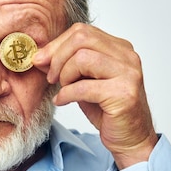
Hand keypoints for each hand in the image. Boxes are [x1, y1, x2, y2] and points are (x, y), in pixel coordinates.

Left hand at [33, 23, 157, 168]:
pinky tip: (63, 101)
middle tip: (51, 77)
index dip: (57, 44)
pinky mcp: (124, 94)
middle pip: (82, 39)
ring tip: (63, 89)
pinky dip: (66, 94)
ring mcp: (128, 74)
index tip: (41, 60)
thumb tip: (40, 56)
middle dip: (58, 57)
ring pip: (82, 58)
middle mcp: (127, 56)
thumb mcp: (84, 81)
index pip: (82, 31)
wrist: (131, 139)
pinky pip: (83, 87)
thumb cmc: (107, 110)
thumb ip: (67, 64)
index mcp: (120, 48)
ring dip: (65, 75)